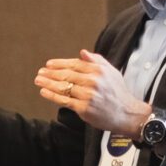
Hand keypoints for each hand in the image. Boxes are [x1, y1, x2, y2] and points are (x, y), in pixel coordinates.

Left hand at [34, 50, 151, 133]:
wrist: (127, 114)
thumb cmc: (118, 92)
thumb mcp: (111, 72)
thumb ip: (97, 61)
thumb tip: (82, 52)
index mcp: (99, 70)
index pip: (74, 64)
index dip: (59, 64)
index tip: (49, 64)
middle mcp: (93, 81)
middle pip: (66, 75)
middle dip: (50, 73)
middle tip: (40, 72)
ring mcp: (88, 95)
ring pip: (63, 87)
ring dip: (48, 83)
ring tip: (38, 80)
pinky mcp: (84, 108)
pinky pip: (64, 100)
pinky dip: (51, 95)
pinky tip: (44, 92)